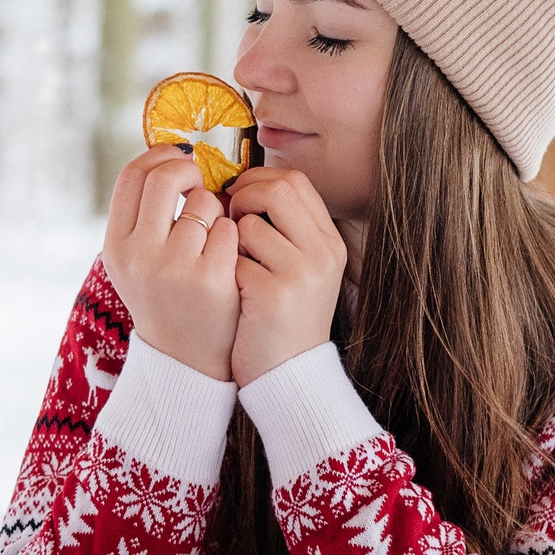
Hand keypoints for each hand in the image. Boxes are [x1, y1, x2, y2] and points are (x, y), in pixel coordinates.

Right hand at [101, 144, 240, 380]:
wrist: (187, 361)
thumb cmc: (166, 298)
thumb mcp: (137, 261)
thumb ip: (144, 216)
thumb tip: (169, 156)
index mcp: (116, 247)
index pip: (130, 177)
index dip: (157, 157)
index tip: (177, 157)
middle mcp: (139, 255)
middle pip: (165, 179)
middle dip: (189, 171)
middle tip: (201, 182)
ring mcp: (175, 268)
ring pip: (205, 203)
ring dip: (216, 210)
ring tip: (213, 238)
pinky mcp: (211, 279)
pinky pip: (229, 228)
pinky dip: (233, 235)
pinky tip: (229, 257)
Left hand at [227, 167, 348, 387]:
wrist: (289, 376)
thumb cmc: (282, 319)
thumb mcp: (300, 270)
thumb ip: (283, 229)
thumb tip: (241, 185)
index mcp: (329, 243)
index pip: (296, 182)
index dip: (260, 178)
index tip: (238, 192)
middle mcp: (322, 254)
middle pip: (276, 190)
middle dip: (242, 197)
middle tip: (228, 218)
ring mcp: (301, 274)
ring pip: (248, 226)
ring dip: (230, 241)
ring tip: (235, 267)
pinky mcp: (273, 296)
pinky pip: (232, 260)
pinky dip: (225, 272)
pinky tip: (234, 294)